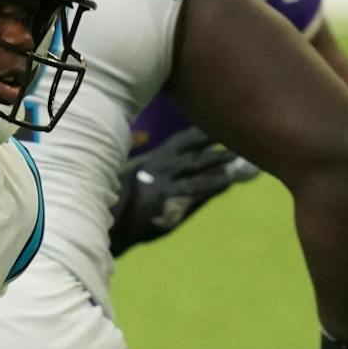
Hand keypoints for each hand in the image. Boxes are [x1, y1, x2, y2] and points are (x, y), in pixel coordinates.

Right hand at [109, 128, 260, 254]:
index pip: (181, 140)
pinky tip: (227, 182)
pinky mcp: (170, 202)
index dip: (200, 133)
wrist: (111, 221)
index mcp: (153, 159)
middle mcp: (161, 167)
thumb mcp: (133, 174)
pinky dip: (214, 185)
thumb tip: (168, 153)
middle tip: (237, 140)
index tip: (217, 127)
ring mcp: (166, 184)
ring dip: (219, 165)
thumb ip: (152, 163)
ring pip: (198, 171)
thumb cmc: (121, 198)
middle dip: (214, 147)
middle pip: (193, 153)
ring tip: (235, 161)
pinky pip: (197, 192)